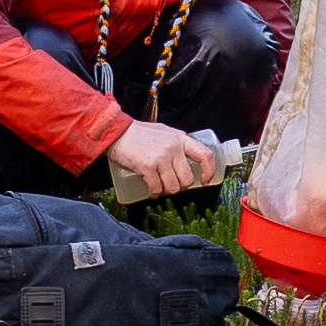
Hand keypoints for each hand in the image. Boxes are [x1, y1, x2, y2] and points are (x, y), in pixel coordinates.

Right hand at [102, 115, 223, 201]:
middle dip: (181, 187)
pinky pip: (157, 188)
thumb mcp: (164, 132)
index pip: (205, 155)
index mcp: (180, 138)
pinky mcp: (147, 166)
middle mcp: (173, 147)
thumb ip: (176, 143)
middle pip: (187, 178)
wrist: (116, 131)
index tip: (204, 180)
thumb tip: (187, 158)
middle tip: (172, 185)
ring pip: (173, 187)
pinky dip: (154, 193)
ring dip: (167, 192)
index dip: (209, 171)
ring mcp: (161, 157)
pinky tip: (151, 191)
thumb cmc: (138, 133)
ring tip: (160, 187)